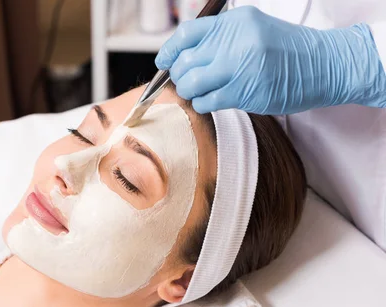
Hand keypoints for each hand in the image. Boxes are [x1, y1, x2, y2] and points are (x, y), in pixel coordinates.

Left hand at [155, 6, 385, 113]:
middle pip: (184, 62)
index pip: (186, 35)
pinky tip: (212, 100)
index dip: (169, 51)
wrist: (323, 65)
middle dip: (179, 75)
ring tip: (200, 91)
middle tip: (186, 81)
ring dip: (189, 92)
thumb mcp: (253, 29)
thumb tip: (183, 55)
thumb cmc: (286, 50)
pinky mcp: (243, 93)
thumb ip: (220, 38)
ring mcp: (238, 68)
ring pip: (190, 84)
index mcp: (233, 23)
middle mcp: (233, 42)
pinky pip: (206, 102)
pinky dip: (202, 104)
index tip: (163, 63)